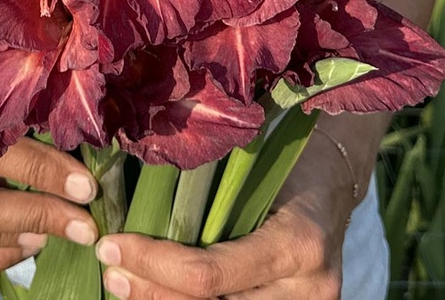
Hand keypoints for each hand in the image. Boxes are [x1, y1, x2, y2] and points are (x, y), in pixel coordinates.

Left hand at [94, 131, 353, 299]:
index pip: (210, 275)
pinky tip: (158, 291)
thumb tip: (135, 196)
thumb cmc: (286, 158)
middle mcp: (307, 291)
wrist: (334, 180)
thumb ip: (207, 194)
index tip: (112, 246)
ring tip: (126, 285)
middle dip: (150, 293)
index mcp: (297, 244)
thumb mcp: (252, 166)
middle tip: (110, 272)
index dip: (153, 266)